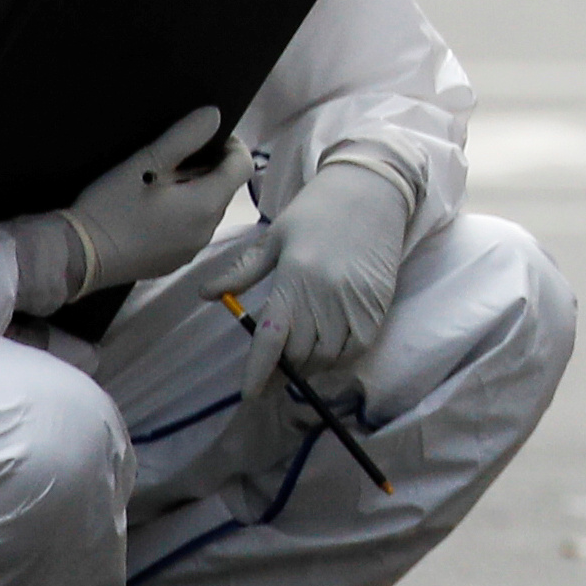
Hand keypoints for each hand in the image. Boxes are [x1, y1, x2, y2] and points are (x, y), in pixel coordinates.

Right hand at [21, 105, 234, 304]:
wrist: (78, 258)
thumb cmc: (112, 207)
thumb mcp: (145, 163)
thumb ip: (183, 137)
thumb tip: (215, 115)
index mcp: (206, 205)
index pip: (242, 167)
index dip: (231, 145)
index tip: (205, 136)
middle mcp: (207, 231)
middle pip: (225, 188)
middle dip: (209, 167)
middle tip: (174, 155)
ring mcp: (191, 250)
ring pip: (207, 209)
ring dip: (195, 190)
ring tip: (160, 178)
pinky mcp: (173, 261)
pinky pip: (191, 228)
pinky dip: (183, 212)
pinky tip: (152, 206)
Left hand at [207, 151, 418, 387]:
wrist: (372, 191)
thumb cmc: (317, 211)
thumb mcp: (275, 237)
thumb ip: (242, 272)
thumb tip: (206, 294)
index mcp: (295, 277)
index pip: (271, 338)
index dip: (258, 372)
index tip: (250, 394)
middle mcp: (326, 295)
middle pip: (299, 353)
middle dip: (283, 367)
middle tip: (272, 366)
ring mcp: (355, 303)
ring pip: (328, 357)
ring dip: (310, 365)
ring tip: (299, 356)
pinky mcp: (378, 306)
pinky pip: (356, 350)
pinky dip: (339, 357)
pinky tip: (327, 348)